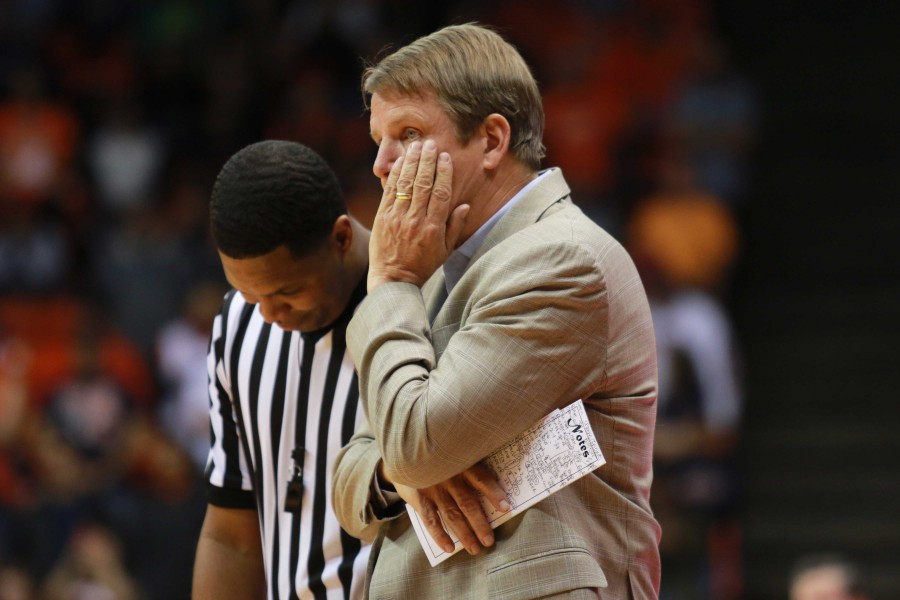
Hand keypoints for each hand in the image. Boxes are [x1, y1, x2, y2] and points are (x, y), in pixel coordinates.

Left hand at [367, 139, 468, 290]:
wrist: (394, 280)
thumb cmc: (423, 265)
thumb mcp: (445, 250)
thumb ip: (455, 226)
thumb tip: (465, 205)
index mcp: (434, 227)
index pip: (441, 193)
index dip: (444, 172)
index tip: (445, 157)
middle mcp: (416, 219)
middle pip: (423, 183)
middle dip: (427, 161)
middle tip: (430, 143)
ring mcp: (398, 217)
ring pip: (406, 183)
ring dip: (411, 162)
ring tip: (416, 145)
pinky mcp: (383, 217)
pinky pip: (390, 191)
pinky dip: (395, 174)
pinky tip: (400, 161)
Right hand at [394, 462, 509, 554]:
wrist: (402, 451)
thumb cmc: (436, 457)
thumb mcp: (452, 455)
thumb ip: (466, 468)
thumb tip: (488, 489)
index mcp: (461, 465)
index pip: (481, 479)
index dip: (493, 492)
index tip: (506, 507)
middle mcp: (449, 477)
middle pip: (468, 503)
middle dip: (480, 524)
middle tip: (489, 541)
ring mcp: (434, 488)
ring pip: (452, 515)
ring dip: (464, 533)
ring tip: (474, 548)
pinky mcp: (419, 497)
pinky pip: (431, 519)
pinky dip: (439, 535)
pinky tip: (449, 548)